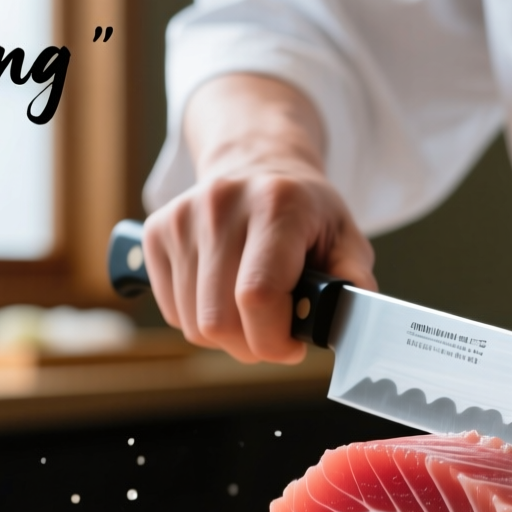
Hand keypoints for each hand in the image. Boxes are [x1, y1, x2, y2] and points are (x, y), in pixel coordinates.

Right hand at [143, 74, 375, 363]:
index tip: (292, 345)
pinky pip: (172, 313)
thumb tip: (355, 317)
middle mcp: (222, 205)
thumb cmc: (305, 213)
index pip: (257, 296)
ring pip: (194, 325)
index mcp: (277, 205)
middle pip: (219, 321)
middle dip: (252, 346)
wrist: (257, 165)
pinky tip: (223, 295)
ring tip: (251, 310)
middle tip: (274, 333)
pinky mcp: (156, 232)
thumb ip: (353, 279)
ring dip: (227, 337)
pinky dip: (200, 319)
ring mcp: (182, 217)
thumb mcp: (345, 236)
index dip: (274, 340)